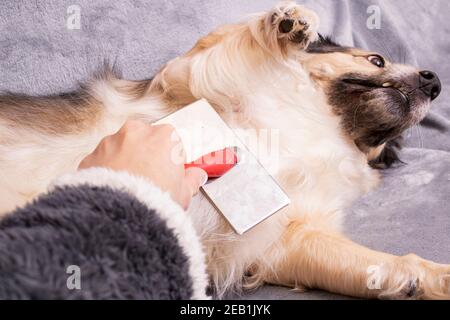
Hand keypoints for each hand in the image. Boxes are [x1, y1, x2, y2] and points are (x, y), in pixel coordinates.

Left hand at [79, 120, 206, 209]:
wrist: (122, 215)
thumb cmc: (156, 200)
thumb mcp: (185, 192)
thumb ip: (192, 180)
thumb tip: (196, 177)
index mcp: (164, 136)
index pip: (171, 142)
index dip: (171, 160)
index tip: (169, 173)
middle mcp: (136, 132)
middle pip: (144, 141)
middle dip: (146, 157)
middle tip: (150, 180)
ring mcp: (110, 143)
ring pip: (120, 149)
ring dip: (124, 163)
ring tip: (129, 188)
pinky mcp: (91, 157)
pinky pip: (101, 162)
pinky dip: (105, 173)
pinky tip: (113, 190)